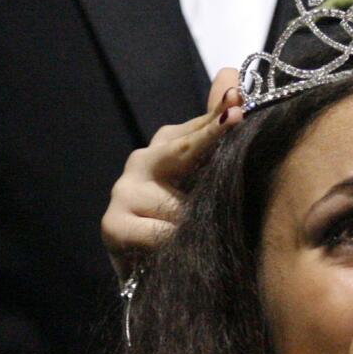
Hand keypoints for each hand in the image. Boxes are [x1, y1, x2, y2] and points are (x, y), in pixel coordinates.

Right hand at [101, 67, 245, 280]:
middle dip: (211, 136)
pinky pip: (159, 233)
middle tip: (236, 117)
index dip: (220, 117)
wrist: (157, 280)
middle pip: (182, 147)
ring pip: (178, 203)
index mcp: (168, 147)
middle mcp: (143, 161)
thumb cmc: (186, 226)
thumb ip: (215, 132)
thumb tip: (230, 73)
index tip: (239, 101)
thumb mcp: (206, 182)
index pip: (199, 128)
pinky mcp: (113, 226)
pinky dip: (175, 244)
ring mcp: (124, 191)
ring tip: (212, 233)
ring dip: (199, 219)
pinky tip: (183, 252)